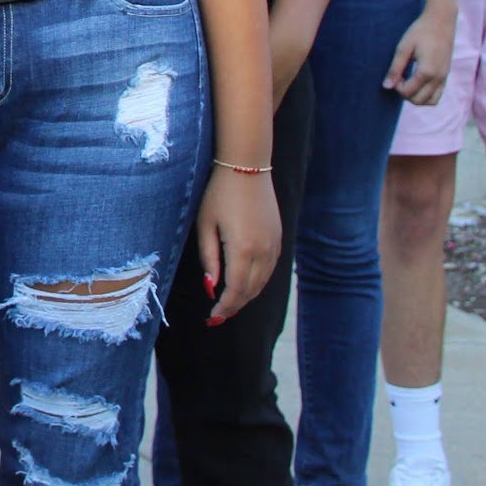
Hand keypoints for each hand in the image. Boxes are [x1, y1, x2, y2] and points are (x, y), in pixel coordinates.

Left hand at [197, 169, 280, 326]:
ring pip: (263, 282)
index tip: (212, 318)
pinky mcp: (279, 239)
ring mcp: (275, 245)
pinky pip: (270, 269)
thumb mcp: (205, 225)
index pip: (235, 291)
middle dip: (234, 306)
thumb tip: (211, 287)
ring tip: (229, 304)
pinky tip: (245, 284)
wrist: (247, 167)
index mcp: (243, 250)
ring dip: (246, 296)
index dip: (224, 307)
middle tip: (217, 316)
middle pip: (251, 291)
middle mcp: (264, 252)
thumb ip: (209, 259)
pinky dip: (258, 282)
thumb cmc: (219, 194)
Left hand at [386, 2, 455, 105]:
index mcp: (427, 71)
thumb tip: (386, 86)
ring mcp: (445, 77)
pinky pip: (438, 94)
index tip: (394, 74)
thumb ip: (395, 68)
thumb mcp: (403, 48)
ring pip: (431, 101)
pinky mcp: (447, 74)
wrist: (441, 20)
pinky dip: (426, 94)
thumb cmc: (420, 31)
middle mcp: (438, 78)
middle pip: (419, 101)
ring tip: (408, 81)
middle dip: (405, 94)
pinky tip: (417, 81)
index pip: (408, 92)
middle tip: (400, 78)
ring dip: (417, 97)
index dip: (397, 87)